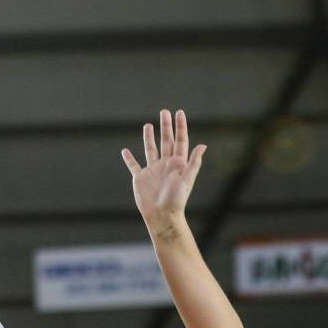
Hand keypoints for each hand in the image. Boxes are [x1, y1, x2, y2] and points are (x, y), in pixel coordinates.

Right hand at [122, 109, 205, 226]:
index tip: (179, 112)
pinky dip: (129, 159)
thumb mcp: (187, 179)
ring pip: (150, 149)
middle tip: (164, 111)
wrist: (162, 216)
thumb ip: (193, 162)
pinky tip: (125, 151)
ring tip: (148, 125)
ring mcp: (152, 170)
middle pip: (166, 140)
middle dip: (166, 126)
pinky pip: (134, 165)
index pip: (180, 140)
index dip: (180, 126)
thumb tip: (203, 145)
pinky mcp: (141, 178)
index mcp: (177, 163)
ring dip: (149, 138)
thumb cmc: (176, 199)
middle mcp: (165, 164)